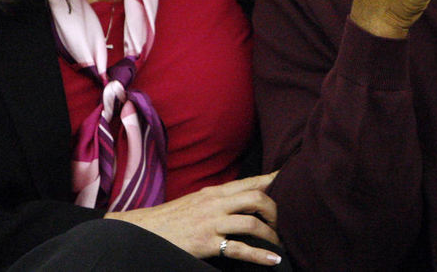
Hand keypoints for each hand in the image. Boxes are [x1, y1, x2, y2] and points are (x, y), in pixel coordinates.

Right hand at [104, 172, 282, 265]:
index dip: (273, 179)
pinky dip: (260, 255)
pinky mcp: (207, 243)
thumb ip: (220, 198)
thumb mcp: (198, 200)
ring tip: (280, 244)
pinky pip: (239, 249)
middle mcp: (215, 203)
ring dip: (271, 234)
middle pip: (256, 198)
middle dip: (276, 211)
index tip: (291, 177)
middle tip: (283, 223)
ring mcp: (212, 223)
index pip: (250, 181)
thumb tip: (244, 199)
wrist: (146, 231)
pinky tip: (272, 260)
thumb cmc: (174, 218)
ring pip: (251, 223)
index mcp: (214, 191)